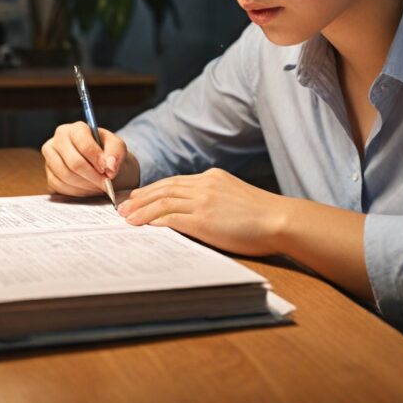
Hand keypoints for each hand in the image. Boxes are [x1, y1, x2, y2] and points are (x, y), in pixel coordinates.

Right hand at [41, 122, 139, 196]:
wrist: (99, 164)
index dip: (97, 160)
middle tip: (106, 184)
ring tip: (99, 187)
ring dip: (86, 186)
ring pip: (66, 176)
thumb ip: (116, 153)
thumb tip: (110, 167)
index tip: (108, 171)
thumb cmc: (107, 153)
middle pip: (74, 163)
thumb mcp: (117, 147)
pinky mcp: (48, 174)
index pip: (84, 144)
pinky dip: (76, 192)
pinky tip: (88, 189)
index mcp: (75, 129)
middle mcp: (58, 140)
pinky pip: (59, 186)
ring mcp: (50, 157)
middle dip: (93, 177)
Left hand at [117, 168, 286, 255]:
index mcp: (212, 177)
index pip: (175, 181)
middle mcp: (205, 185)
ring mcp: (203, 201)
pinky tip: (143, 225)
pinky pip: (171, 219)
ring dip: (141, 209)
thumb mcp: (236, 196)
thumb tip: (196, 209)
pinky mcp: (203, 220)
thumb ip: (215, 197)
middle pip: (164, 188)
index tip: (139, 195)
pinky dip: (154, 221)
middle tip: (123, 205)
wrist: (280, 220)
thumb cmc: (263, 215)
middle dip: (141, 197)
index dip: (153, 188)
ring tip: (126, 217)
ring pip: (163, 201)